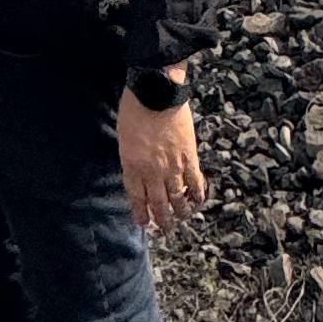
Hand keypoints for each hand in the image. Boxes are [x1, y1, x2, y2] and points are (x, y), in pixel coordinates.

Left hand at [118, 89, 205, 239]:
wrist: (157, 92)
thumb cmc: (134, 108)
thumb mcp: (124, 136)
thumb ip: (131, 157)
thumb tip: (138, 170)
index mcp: (132, 166)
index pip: (137, 198)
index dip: (141, 213)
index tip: (144, 223)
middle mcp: (152, 172)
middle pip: (158, 204)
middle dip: (162, 220)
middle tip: (165, 228)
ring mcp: (172, 167)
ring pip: (177, 199)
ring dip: (180, 212)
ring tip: (182, 218)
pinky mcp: (189, 158)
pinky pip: (195, 183)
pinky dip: (197, 195)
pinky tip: (198, 201)